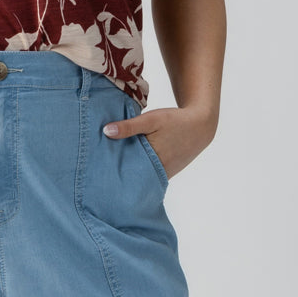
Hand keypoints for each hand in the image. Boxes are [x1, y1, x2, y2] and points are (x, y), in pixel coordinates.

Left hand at [102, 102, 217, 180]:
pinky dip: (140, 172)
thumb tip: (105, 131)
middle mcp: (158, 171)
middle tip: (98, 176)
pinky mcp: (167, 172)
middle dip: (118, 176)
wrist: (201, 126)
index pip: (126, 171)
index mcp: (152, 159)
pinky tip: (128, 168)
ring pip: (141, 177)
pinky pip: (150, 175)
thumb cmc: (175, 121)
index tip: (96, 174)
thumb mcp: (152, 119)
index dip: (112, 174)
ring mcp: (163, 174)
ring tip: (109, 173)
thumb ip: (129, 126)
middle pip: (132, 177)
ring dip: (129, 175)